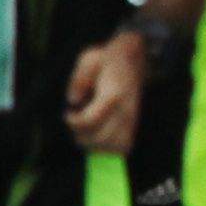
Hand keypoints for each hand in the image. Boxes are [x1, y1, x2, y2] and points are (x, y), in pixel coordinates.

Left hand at [61, 36, 138, 152]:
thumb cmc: (109, 59)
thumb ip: (79, 79)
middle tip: (76, 121)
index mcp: (113, 95)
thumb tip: (73, 101)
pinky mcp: (134, 124)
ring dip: (93, 144)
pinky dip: (109, 148)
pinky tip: (98, 136)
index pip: (90, 121)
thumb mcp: (89, 58)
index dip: (73, 122)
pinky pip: (123, 146)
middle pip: (100, 139)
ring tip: (85, 130)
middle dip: (81, 135)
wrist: (137, 58)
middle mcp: (125, 110)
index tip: (68, 113)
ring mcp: (131, 119)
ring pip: (112, 147)